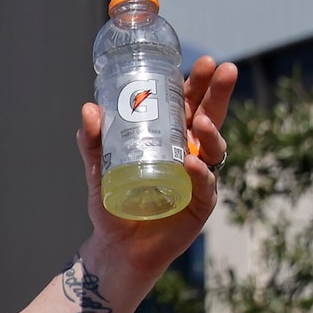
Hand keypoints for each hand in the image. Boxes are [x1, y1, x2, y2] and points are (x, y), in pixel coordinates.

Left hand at [77, 56, 236, 279]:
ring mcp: (199, 178)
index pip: (189, 105)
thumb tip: (88, 110)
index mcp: (171, 140)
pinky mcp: (200, 204)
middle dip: (219, 93)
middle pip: (210, 117)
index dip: (197, 84)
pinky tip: (192, 163)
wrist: (117, 249)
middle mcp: (192, 154)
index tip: (201, 63)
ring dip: (211, 130)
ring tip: (200, 122)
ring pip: (214, 147)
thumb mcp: (99, 171)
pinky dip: (200, 172)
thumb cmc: (113, 205)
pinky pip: (205, 184)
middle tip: (224, 69)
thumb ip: (93, 143)